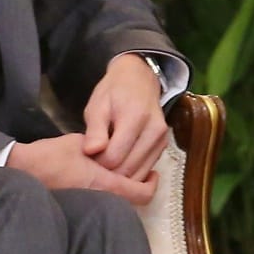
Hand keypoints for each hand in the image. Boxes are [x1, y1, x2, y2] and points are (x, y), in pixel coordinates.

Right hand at [8, 132, 156, 203]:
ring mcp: (89, 205)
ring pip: (119, 202)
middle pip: (133, 200)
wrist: (21, 172)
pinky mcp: (79, 207)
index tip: (152, 173)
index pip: (141, 193)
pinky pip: (104, 203)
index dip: (152, 184)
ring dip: (125, 189)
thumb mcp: (80, 143)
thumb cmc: (50, 156)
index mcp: (104, 183)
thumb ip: (101, 147)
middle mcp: (100, 199)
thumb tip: (113, 149)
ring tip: (122, 171)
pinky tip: (103, 178)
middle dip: (139, 185)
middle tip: (141, 170)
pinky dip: (110, 193)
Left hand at [82, 53, 170, 183]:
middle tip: (95, 161)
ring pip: (138, 173)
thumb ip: (95, 130)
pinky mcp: (163, 146)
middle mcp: (154, 131)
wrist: (139, 79)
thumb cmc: (115, 92)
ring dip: (120, 174)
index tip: (89, 155)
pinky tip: (119, 161)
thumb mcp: (98, 106)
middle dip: (108, 171)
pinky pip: (145, 169)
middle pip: (127, 168)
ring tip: (106, 160)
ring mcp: (162, 140)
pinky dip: (131, 171)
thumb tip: (91, 152)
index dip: (97, 162)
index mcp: (136, 118)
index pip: (114, 157)